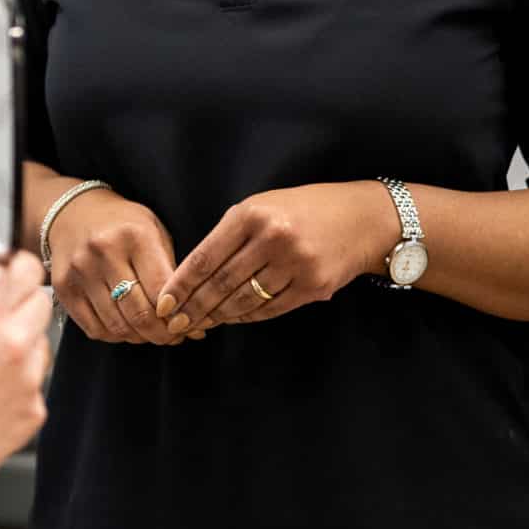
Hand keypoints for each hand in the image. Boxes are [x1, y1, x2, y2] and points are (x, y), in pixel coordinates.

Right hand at [0, 247, 51, 474]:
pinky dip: (18, 384)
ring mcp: (28, 377)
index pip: (24, 266)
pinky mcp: (34, 410)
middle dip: (21, 303)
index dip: (14, 269)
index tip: (5, 276)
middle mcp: (13, 338)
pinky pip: (35, 383)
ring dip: (22, 345)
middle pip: (41, 300)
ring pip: (42, 342)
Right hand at [45, 186, 191, 345]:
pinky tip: (125, 328)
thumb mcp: (154, 232)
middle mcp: (104, 252)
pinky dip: (114, 336)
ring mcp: (80, 271)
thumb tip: (195, 321)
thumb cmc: (122, 224)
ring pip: (118, 326)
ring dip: (140, 337)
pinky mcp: (63, 287)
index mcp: (135, 235)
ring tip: (151, 333)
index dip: (178, 316)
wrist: (72, 212)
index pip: (162, 291)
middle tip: (172, 337)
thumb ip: (172, 272)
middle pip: (140, 314)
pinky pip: (94, 328)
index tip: (187, 324)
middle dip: (162, 334)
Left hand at [155, 183, 397, 331]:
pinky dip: (248, 316)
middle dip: (194, 307)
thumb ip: (231, 234)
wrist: (364, 218)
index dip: (181, 284)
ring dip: (219, 316)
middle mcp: (273, 238)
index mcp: (252, 214)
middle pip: (222, 283)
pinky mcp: (315, 285)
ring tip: (200, 323)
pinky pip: (271, 308)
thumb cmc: (304, 209)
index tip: (164, 302)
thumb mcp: (263, 205)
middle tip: (175, 323)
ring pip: (245, 300)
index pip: (205, 257)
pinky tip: (233, 319)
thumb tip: (194, 273)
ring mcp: (296, 264)